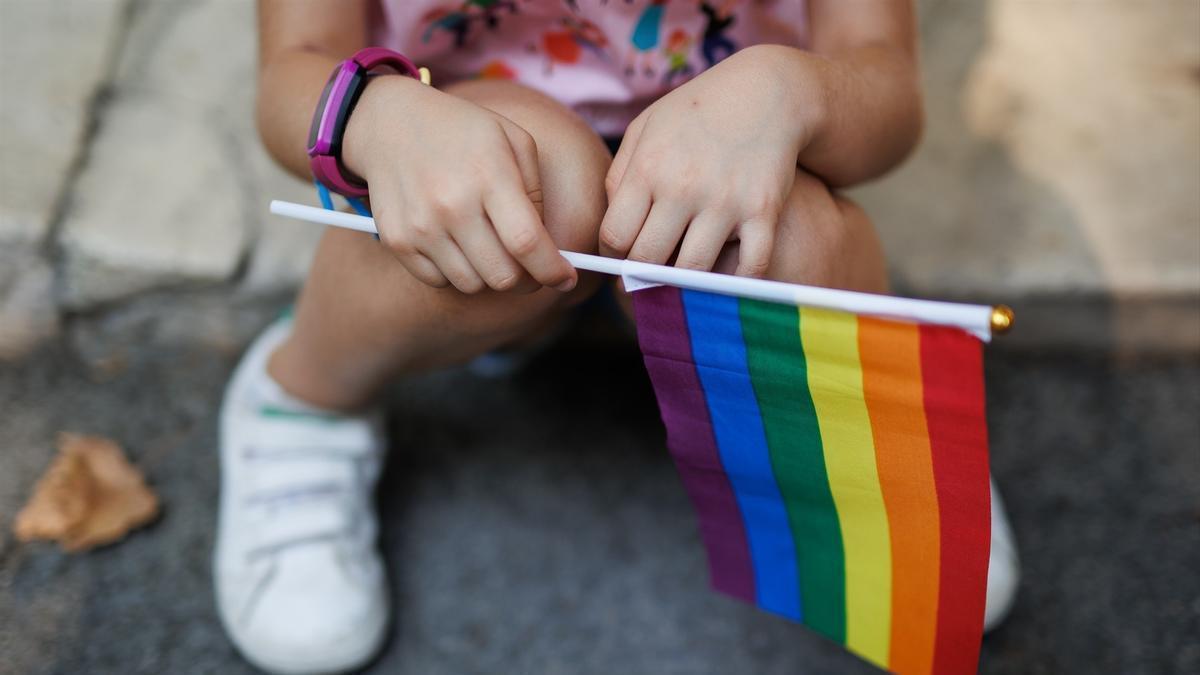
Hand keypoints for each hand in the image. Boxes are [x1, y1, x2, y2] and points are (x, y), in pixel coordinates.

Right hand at [343, 76, 576, 293]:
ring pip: (472, 285)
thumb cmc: (462, 131)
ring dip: (488, 275)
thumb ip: (536, 192)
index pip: (527, 242)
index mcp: (489, 175)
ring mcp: (421, 226)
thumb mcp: (512, 140)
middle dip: (526, 279)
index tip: (566, 279)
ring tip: (487, 246)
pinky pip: (439, 281)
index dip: (552, 270)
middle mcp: (452, 205)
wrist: (389, 123)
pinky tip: (456, 244)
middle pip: (503, 275)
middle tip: (528, 266)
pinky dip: (455, 272)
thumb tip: (548, 247)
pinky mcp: (397, 241)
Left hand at [600, 45, 812, 276]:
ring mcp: (726, 201)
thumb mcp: (646, 128)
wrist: (768, 90)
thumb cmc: (697, 112)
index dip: (615, 255)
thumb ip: (620, 177)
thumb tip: (612, 233)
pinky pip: (749, 267)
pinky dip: (737, 282)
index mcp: (648, 168)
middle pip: (648, 260)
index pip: (615, 237)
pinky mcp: (764, 211)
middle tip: (650, 273)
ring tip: (682, 274)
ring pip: (692, 272)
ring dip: (685, 282)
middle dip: (644, 273)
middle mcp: (683, 187)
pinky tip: (727, 275)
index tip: (625, 255)